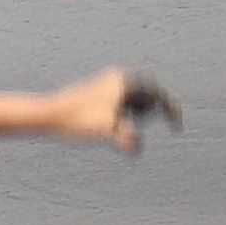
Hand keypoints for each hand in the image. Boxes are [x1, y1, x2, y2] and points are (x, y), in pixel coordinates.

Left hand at [52, 68, 181, 151]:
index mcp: (123, 82)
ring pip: (135, 95)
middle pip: (149, 92)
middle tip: (151, 127)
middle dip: (154, 109)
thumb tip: (136, 147)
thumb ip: (124, 138)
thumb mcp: (105, 130)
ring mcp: (107, 83)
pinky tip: (118, 126)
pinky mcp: (99, 91)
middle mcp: (117, 78)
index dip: (172, 109)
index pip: (158, 93)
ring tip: (128, 129)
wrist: (48, 113)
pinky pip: (124, 99)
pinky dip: (128, 112)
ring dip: (141, 111)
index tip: (177, 126)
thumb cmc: (76, 121)